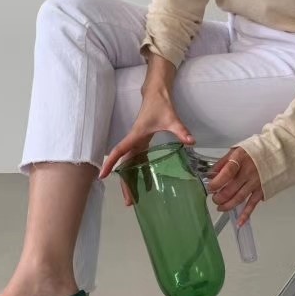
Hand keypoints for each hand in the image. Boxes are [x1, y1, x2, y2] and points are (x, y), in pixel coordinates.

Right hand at [99, 90, 194, 206]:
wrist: (156, 94)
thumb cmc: (160, 105)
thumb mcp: (171, 118)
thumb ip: (181, 130)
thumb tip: (191, 141)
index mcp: (136, 136)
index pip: (120, 152)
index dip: (110, 164)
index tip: (103, 176)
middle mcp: (134, 141)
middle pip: (125, 165)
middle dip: (125, 183)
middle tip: (128, 201)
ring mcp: (137, 143)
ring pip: (130, 165)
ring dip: (131, 181)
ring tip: (134, 199)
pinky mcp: (143, 142)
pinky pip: (138, 161)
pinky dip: (139, 173)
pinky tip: (145, 184)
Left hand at [207, 147, 263, 225]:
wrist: (277, 153)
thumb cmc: (255, 152)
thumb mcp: (236, 151)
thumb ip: (222, 163)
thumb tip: (211, 174)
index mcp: (239, 160)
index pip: (226, 173)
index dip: (216, 182)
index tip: (210, 187)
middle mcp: (248, 172)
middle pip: (230, 189)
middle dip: (219, 197)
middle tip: (215, 198)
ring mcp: (255, 183)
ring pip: (239, 199)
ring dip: (227, 205)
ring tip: (220, 207)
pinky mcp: (261, 191)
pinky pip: (252, 204)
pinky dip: (245, 215)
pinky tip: (239, 221)